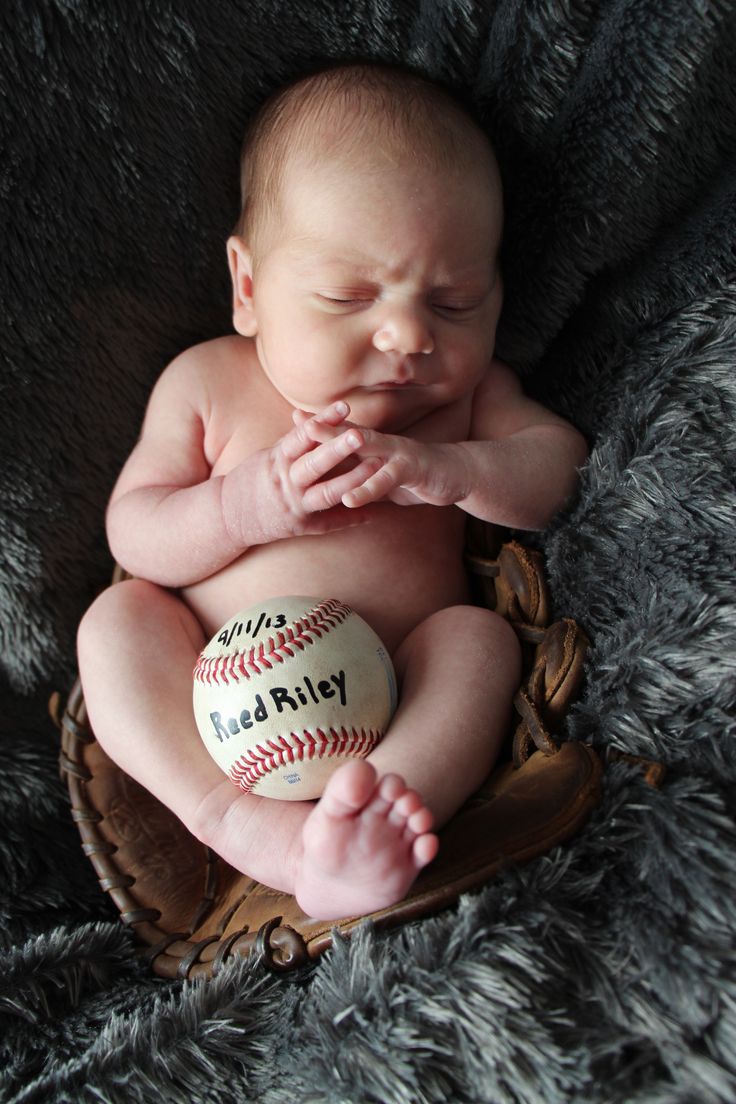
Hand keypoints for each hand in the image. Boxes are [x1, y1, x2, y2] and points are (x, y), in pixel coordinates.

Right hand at [236, 402, 382, 542]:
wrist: (228, 516)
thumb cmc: (251, 481)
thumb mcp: (269, 457)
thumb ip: (293, 443)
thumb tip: (313, 419)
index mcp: (278, 459)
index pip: (303, 435)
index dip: (323, 421)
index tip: (345, 406)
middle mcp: (286, 481)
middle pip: (315, 463)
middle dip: (338, 448)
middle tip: (361, 434)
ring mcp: (294, 505)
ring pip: (326, 492)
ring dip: (352, 480)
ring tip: (376, 466)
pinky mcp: (300, 525)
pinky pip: (329, 522)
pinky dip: (351, 518)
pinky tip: (375, 513)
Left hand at [296, 410, 469, 508]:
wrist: (456, 474)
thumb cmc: (415, 474)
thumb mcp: (382, 473)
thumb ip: (360, 471)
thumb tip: (335, 475)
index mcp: (375, 444)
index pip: (344, 431)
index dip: (321, 425)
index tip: (294, 417)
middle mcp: (384, 444)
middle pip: (350, 433)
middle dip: (325, 428)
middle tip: (300, 423)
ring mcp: (398, 454)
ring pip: (367, 449)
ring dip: (343, 449)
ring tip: (318, 451)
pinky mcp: (412, 470)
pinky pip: (386, 479)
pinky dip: (367, 489)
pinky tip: (349, 498)